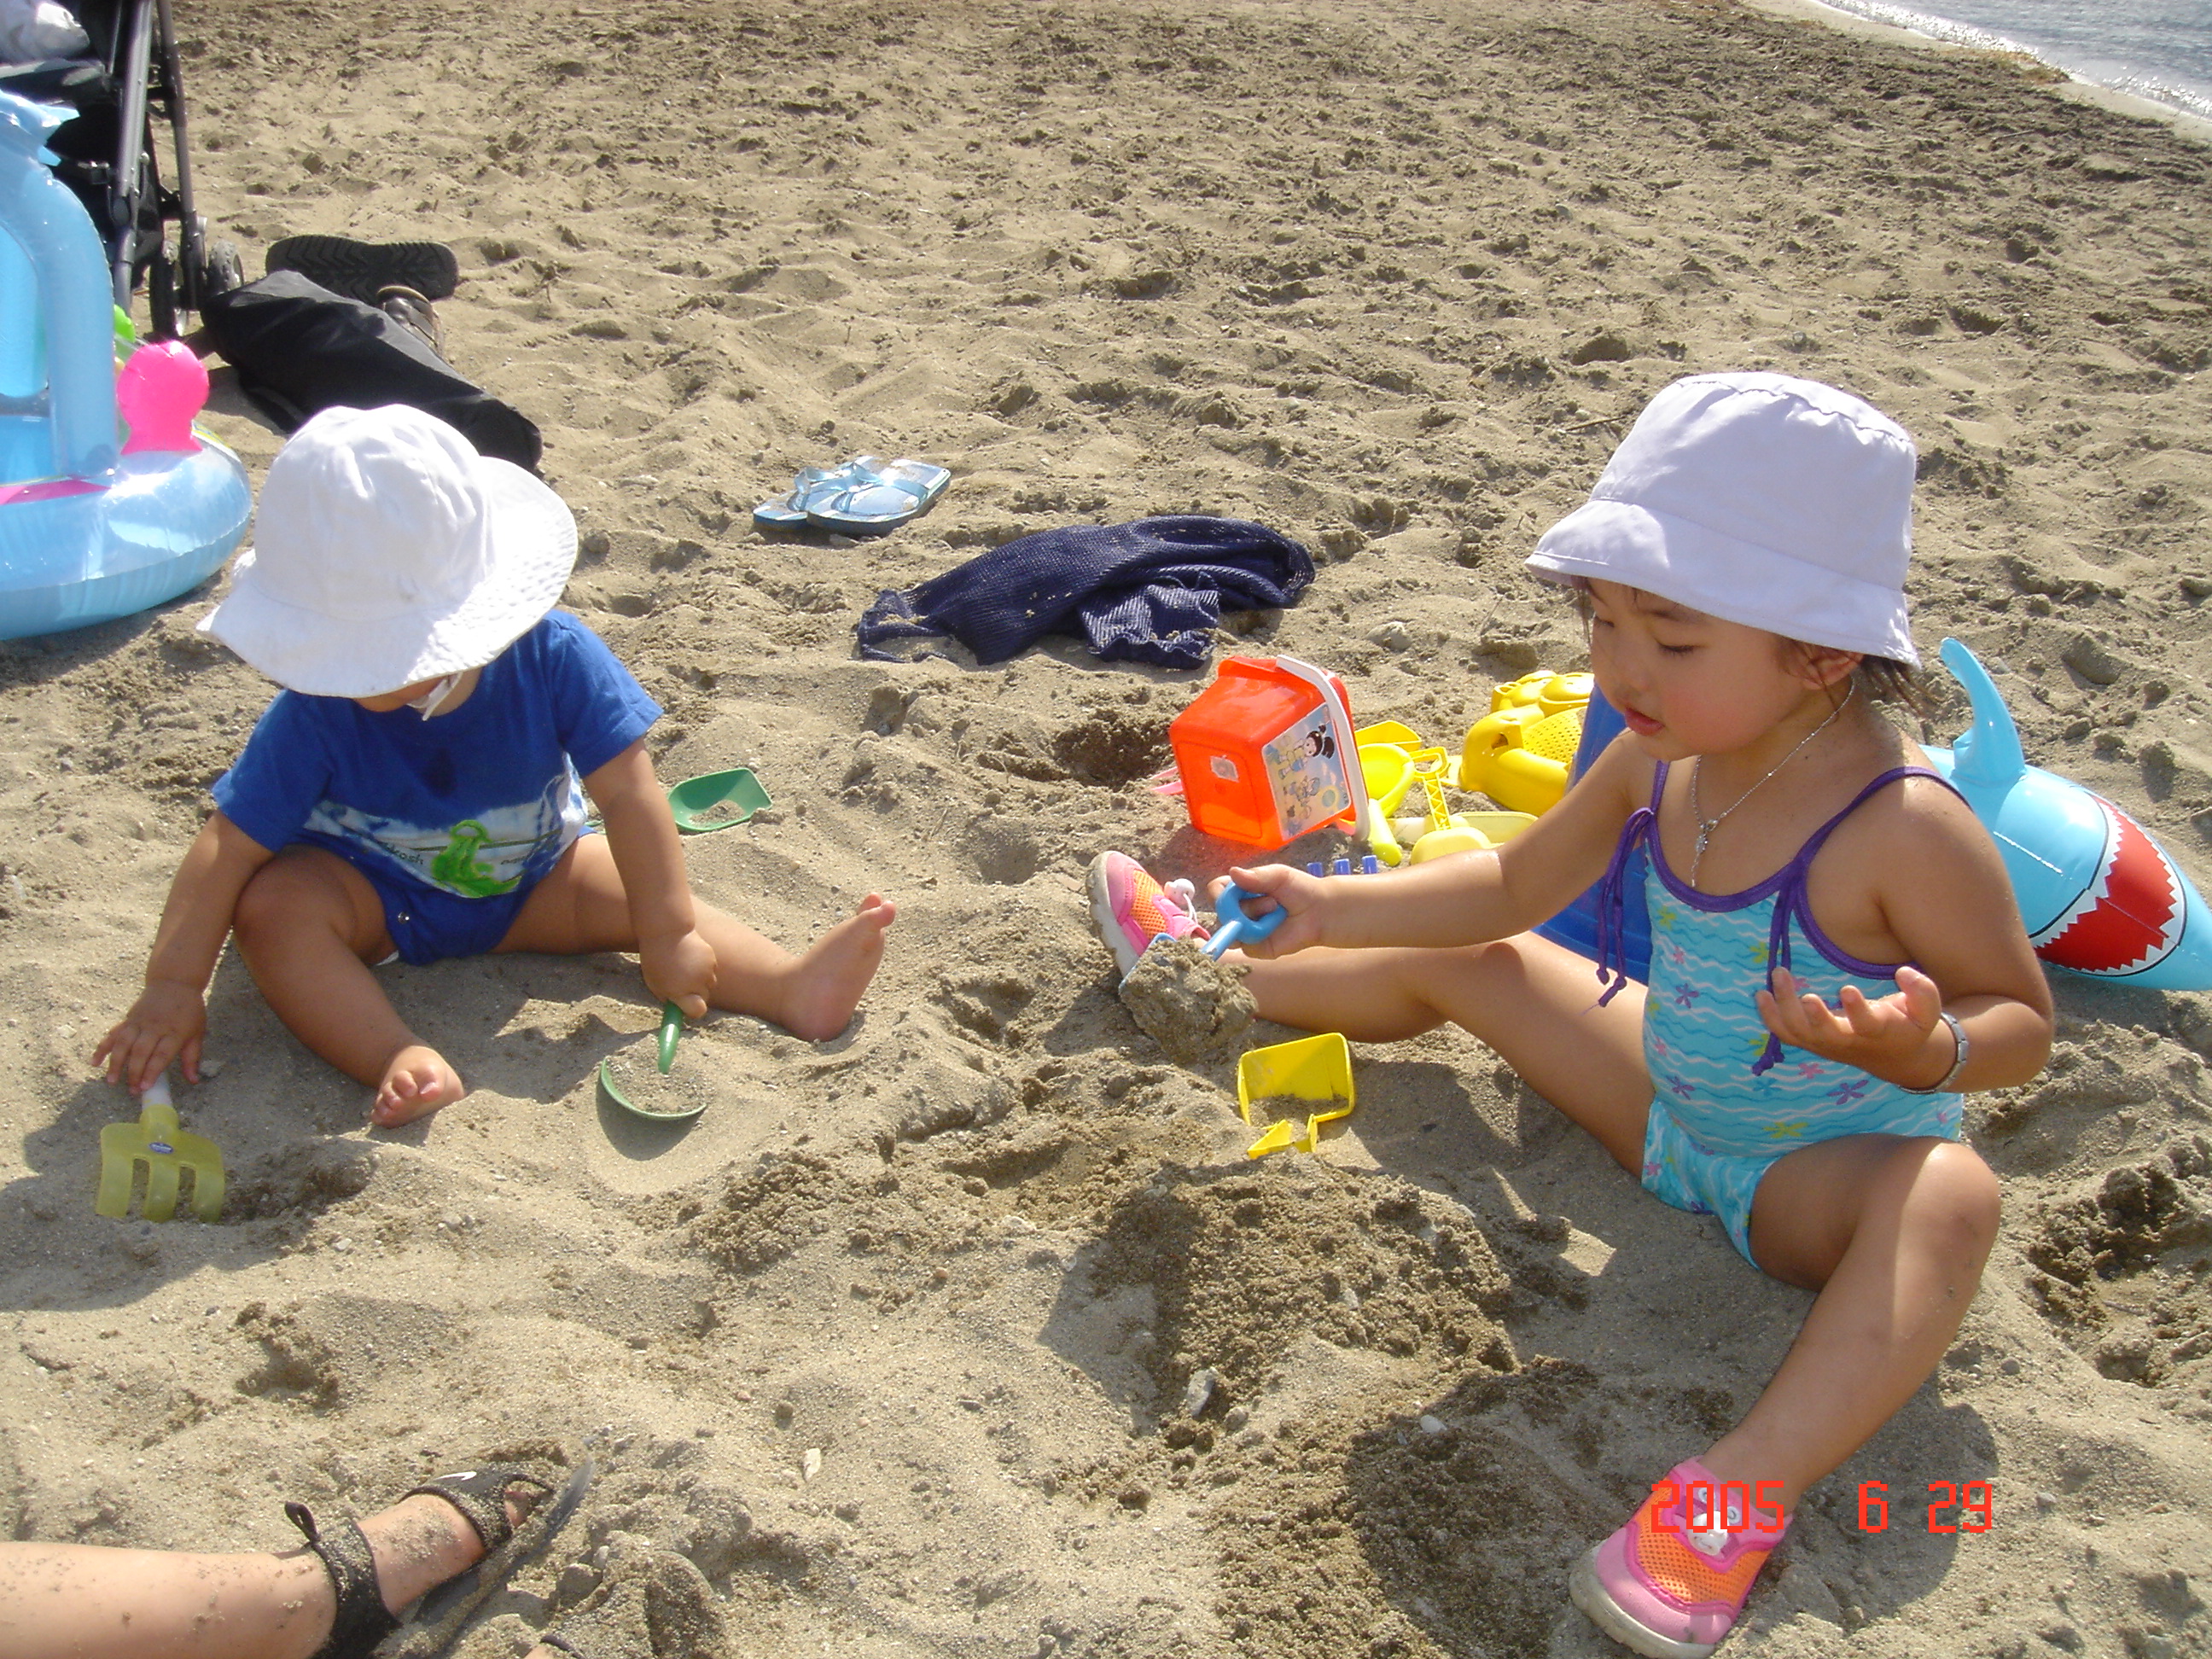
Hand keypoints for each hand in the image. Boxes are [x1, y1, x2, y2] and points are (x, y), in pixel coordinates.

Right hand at [92, 979, 206, 1093]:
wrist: (174, 983)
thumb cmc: (189, 1010)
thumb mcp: (197, 1032)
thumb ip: (192, 1057)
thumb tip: (193, 1081)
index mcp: (174, 1032)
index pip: (161, 1054)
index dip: (152, 1071)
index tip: (145, 1087)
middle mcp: (154, 1027)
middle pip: (140, 1051)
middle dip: (134, 1073)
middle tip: (131, 1091)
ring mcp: (138, 1023)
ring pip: (123, 1044)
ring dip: (116, 1063)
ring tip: (111, 1081)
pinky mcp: (128, 1019)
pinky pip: (113, 1034)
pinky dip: (102, 1048)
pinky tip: (95, 1062)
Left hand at [638, 926, 717, 1019]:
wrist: (666, 931)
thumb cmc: (656, 958)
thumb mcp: (655, 983)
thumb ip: (668, 997)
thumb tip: (678, 1006)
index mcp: (680, 992)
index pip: (697, 1011)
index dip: (692, 1010)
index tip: (685, 1007)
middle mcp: (697, 983)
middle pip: (704, 998)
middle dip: (695, 995)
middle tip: (681, 984)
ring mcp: (706, 970)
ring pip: (709, 983)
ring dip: (700, 980)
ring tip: (685, 967)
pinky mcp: (712, 958)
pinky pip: (711, 969)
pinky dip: (703, 967)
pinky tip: (690, 957)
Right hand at [1216, 863, 1326, 959]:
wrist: (1320, 912)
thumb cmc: (1300, 889)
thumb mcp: (1278, 875)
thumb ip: (1256, 875)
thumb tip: (1233, 872)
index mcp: (1240, 890)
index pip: (1216, 891)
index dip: (1218, 894)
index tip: (1231, 891)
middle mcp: (1239, 911)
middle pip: (1222, 913)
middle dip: (1245, 907)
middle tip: (1272, 902)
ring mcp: (1245, 930)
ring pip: (1232, 931)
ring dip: (1252, 920)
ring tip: (1274, 912)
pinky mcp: (1256, 948)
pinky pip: (1247, 946)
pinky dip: (1260, 936)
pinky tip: (1275, 928)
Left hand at [1756, 963, 1951, 1086]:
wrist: (1898, 1060)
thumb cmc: (1911, 1026)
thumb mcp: (1927, 1010)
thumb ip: (1921, 990)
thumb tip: (1903, 972)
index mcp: (1878, 1032)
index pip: (1866, 1024)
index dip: (1856, 1009)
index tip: (1847, 989)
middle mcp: (1848, 1042)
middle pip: (1824, 1034)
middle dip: (1812, 1016)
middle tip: (1804, 993)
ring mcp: (1827, 1045)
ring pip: (1799, 1034)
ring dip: (1783, 1008)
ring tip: (1777, 975)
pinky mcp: (1813, 1044)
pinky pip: (1787, 1035)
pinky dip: (1770, 1017)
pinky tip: (1760, 995)